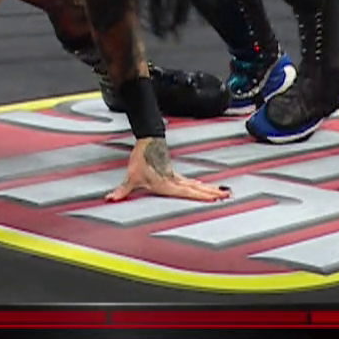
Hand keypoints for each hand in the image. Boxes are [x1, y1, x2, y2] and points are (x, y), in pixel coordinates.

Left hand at [106, 139, 231, 203]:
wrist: (148, 139)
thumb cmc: (142, 157)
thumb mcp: (131, 176)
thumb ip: (122, 190)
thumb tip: (110, 198)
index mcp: (168, 184)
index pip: (188, 193)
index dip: (202, 196)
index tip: (215, 199)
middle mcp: (175, 180)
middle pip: (197, 188)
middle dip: (212, 193)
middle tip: (228, 196)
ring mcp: (177, 176)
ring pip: (197, 185)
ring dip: (210, 189)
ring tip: (225, 193)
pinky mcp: (175, 172)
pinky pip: (192, 182)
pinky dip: (201, 186)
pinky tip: (206, 188)